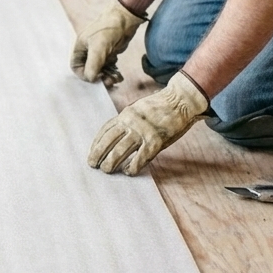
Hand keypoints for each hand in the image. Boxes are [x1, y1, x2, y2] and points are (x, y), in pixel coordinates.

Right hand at [70, 0, 146, 84]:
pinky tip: (119, 75)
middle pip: (89, 71)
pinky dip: (113, 73)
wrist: (126, 18)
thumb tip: (90, 78)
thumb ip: (93, 64)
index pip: (76, 68)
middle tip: (109, 82)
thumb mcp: (98, 47)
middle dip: (99, 78)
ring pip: (100, 71)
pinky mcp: (109, 54)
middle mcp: (88, 52)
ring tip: (116, 79)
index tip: (96, 78)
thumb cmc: (108, 29)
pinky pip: (109, 68)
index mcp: (80, 49)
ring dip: (108, 77)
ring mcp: (99, 53)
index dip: (84, 75)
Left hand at [88, 72, 208, 174]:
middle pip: (108, 142)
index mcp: (125, 114)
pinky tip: (128, 171)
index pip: (105, 131)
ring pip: (120, 151)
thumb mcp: (137, 109)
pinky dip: (132, 166)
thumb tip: (116, 137)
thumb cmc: (160, 106)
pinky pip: (140, 158)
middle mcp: (131, 123)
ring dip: (111, 163)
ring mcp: (143, 132)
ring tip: (106, 170)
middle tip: (93, 165)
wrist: (180, 100)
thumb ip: (127, 121)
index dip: (96, 143)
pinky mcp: (156, 141)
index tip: (92, 152)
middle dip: (98, 154)